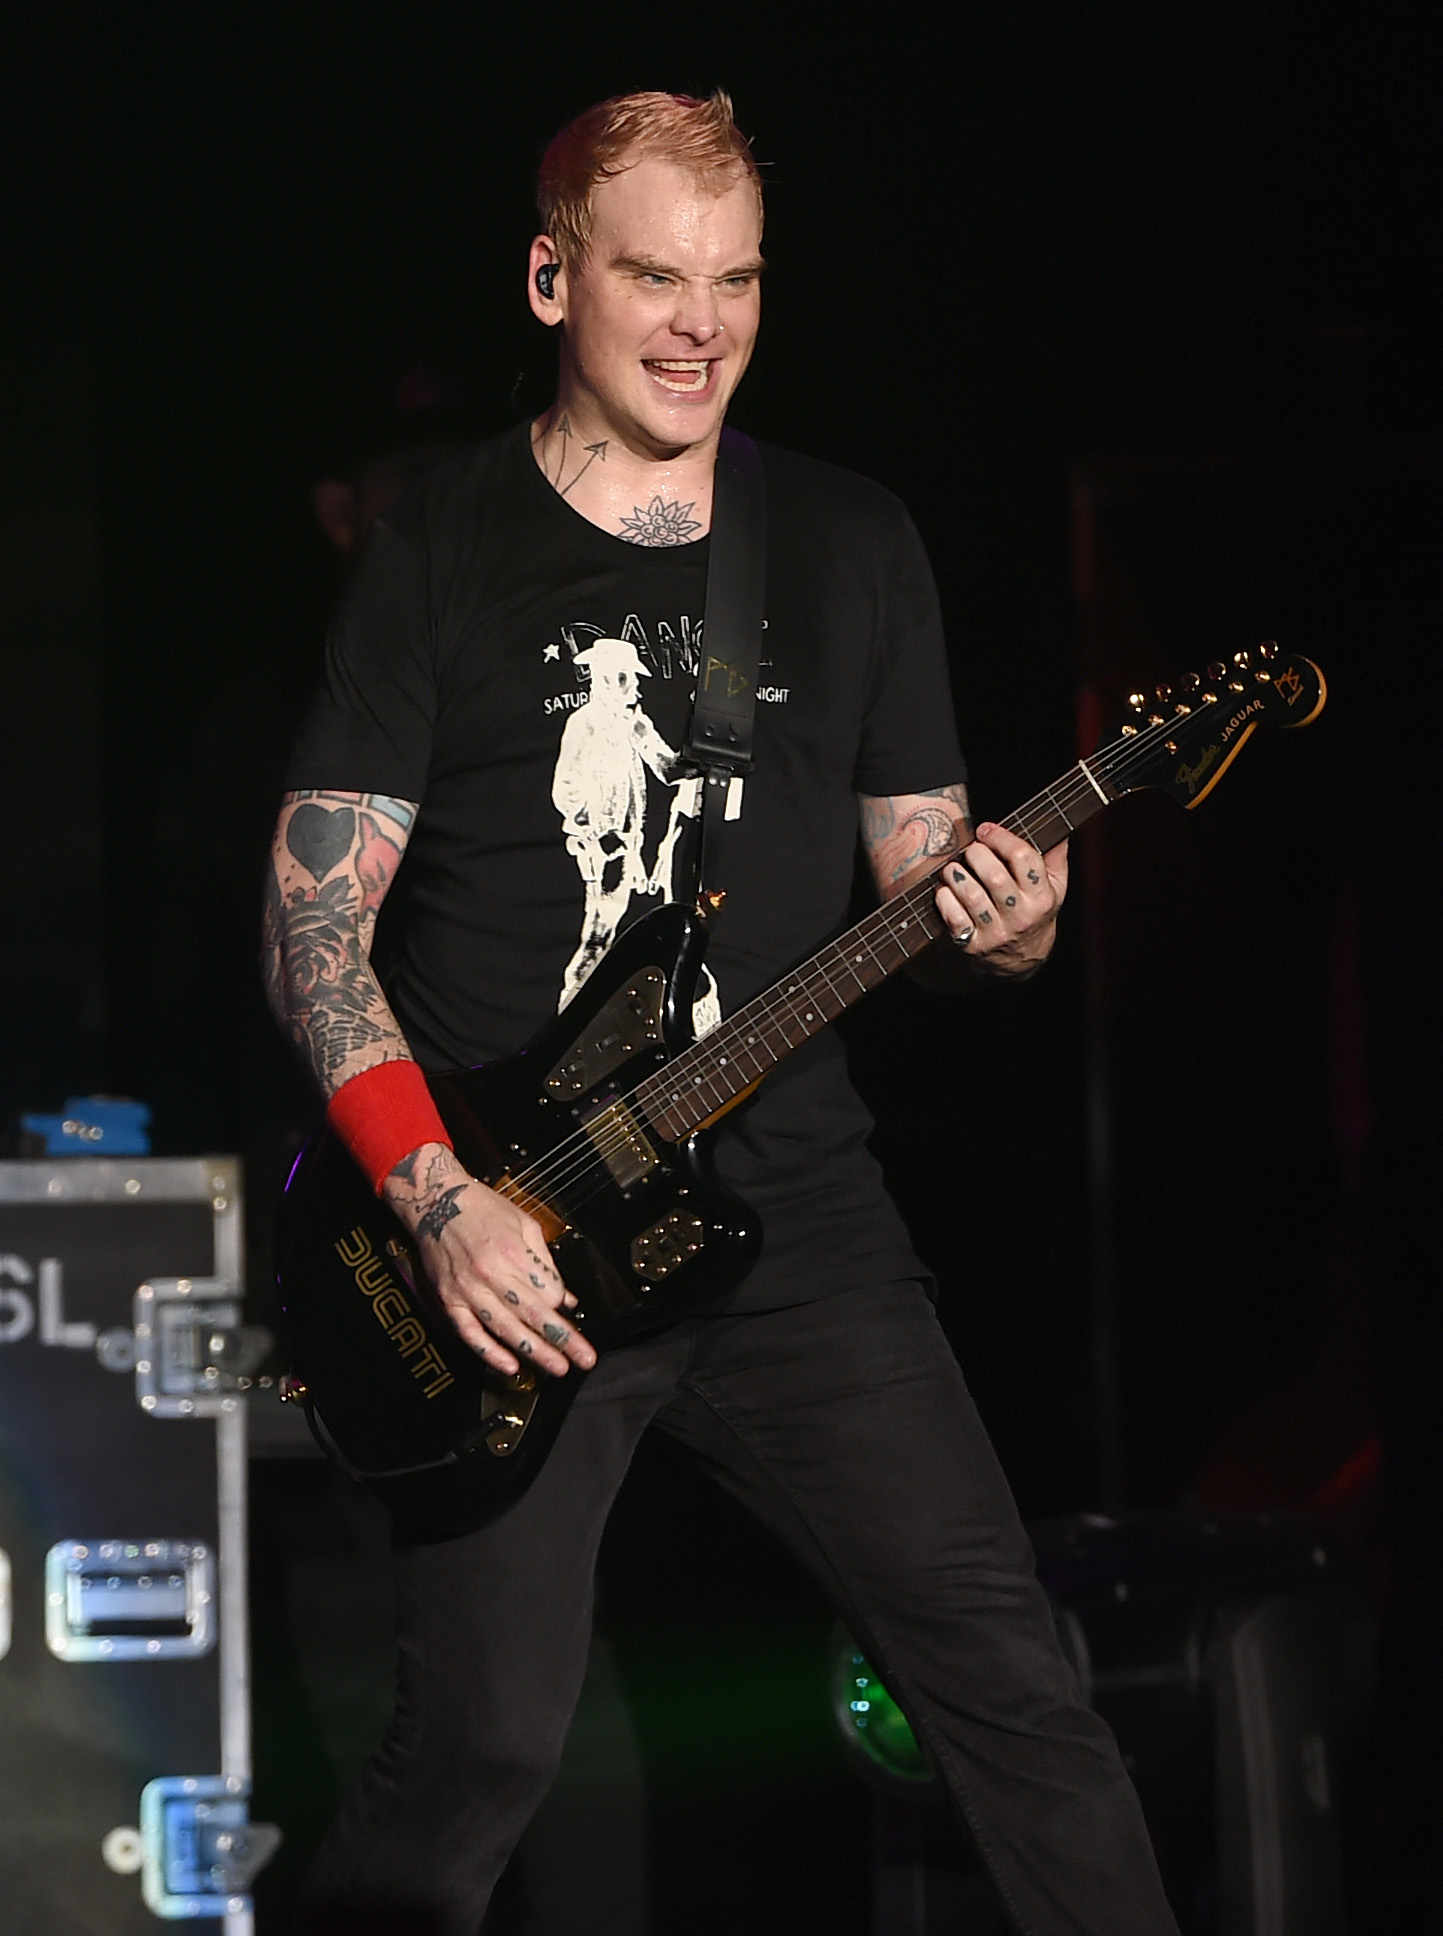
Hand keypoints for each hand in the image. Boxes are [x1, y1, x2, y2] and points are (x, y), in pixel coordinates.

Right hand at [382, 1144, 596, 1378]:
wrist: (437, 1201)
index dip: (561, 1303)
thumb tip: (564, 1295)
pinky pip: (471, 1333)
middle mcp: (491, 1273)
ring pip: (506, 1329)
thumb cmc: (483, 1209)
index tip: (567, 1310)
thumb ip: (545, 1261)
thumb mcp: (524, 1223)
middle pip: (533, 1313)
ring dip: (534, 1351)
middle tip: (583, 1359)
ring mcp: (468, 1290)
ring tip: (557, 1367)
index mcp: (513, 1251)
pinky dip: (490, 1352)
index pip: (548, 1290)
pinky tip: (509, 1366)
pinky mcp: (449, 1300)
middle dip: (562, 1339)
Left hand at [935, 822, 1067, 975]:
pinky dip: (945, 899)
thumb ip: (1055, 856)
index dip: (1000, 838)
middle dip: (977, 855)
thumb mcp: (1055, 887)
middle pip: (995, 876)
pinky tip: (947, 889)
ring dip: (957, 875)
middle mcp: (1020, 916)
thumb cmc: (1036, 911)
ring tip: (954, 867)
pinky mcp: (974, 944)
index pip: (1023, 858)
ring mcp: (996, 932)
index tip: (985, 830)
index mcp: (1042, 897)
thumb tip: (1057, 825)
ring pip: (972, 896)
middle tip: (970, 850)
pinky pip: (954, 918)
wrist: (1022, 957)